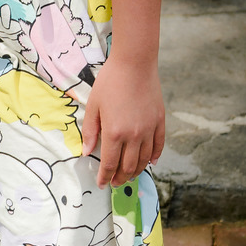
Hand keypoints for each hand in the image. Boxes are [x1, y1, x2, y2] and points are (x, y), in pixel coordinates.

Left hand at [81, 55, 165, 186]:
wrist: (134, 62)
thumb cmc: (110, 81)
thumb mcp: (94, 105)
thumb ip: (90, 130)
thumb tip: (86, 151)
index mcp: (114, 133)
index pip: (109, 164)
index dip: (104, 176)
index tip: (101, 183)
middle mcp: (133, 136)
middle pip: (128, 166)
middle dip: (120, 178)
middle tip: (114, 182)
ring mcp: (149, 129)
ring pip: (144, 160)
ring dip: (136, 171)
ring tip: (129, 175)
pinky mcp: (159, 121)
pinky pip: (159, 145)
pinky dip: (155, 156)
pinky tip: (151, 161)